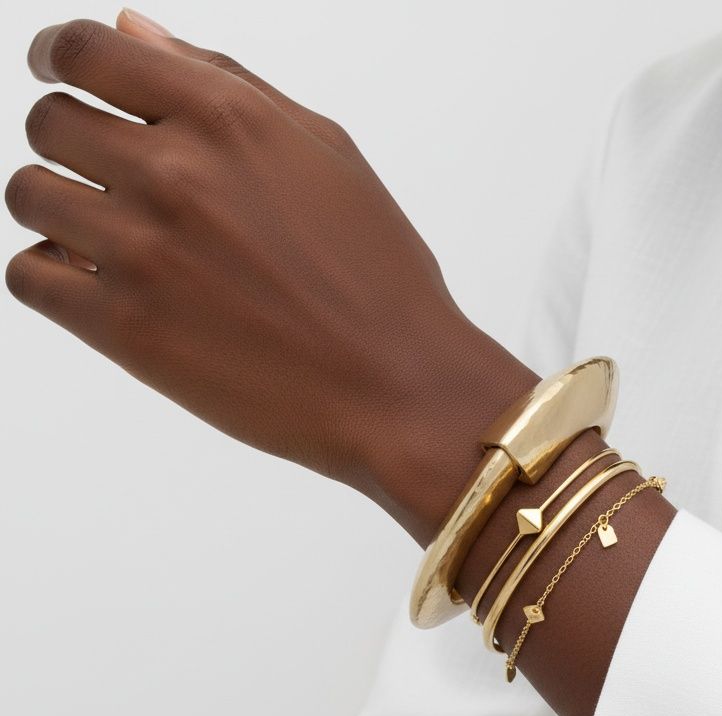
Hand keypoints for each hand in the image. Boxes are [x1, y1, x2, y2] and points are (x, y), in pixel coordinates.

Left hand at [5, 13, 526, 513]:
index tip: (57, 72)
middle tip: (107, 179)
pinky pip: (29, 276)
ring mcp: (144, 253)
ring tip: (113, 241)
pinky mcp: (127, 330)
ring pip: (28, 196)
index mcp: (229, 119)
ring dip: (60, 209)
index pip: (87, 51)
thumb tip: (132, 31)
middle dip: (68, 142)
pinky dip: (51, 274)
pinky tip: (99, 285)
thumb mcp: (330, 156)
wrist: (401, 389)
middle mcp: (175, 174)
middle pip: (48, 123)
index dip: (58, 56)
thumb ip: (226, 85)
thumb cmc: (382, 279)